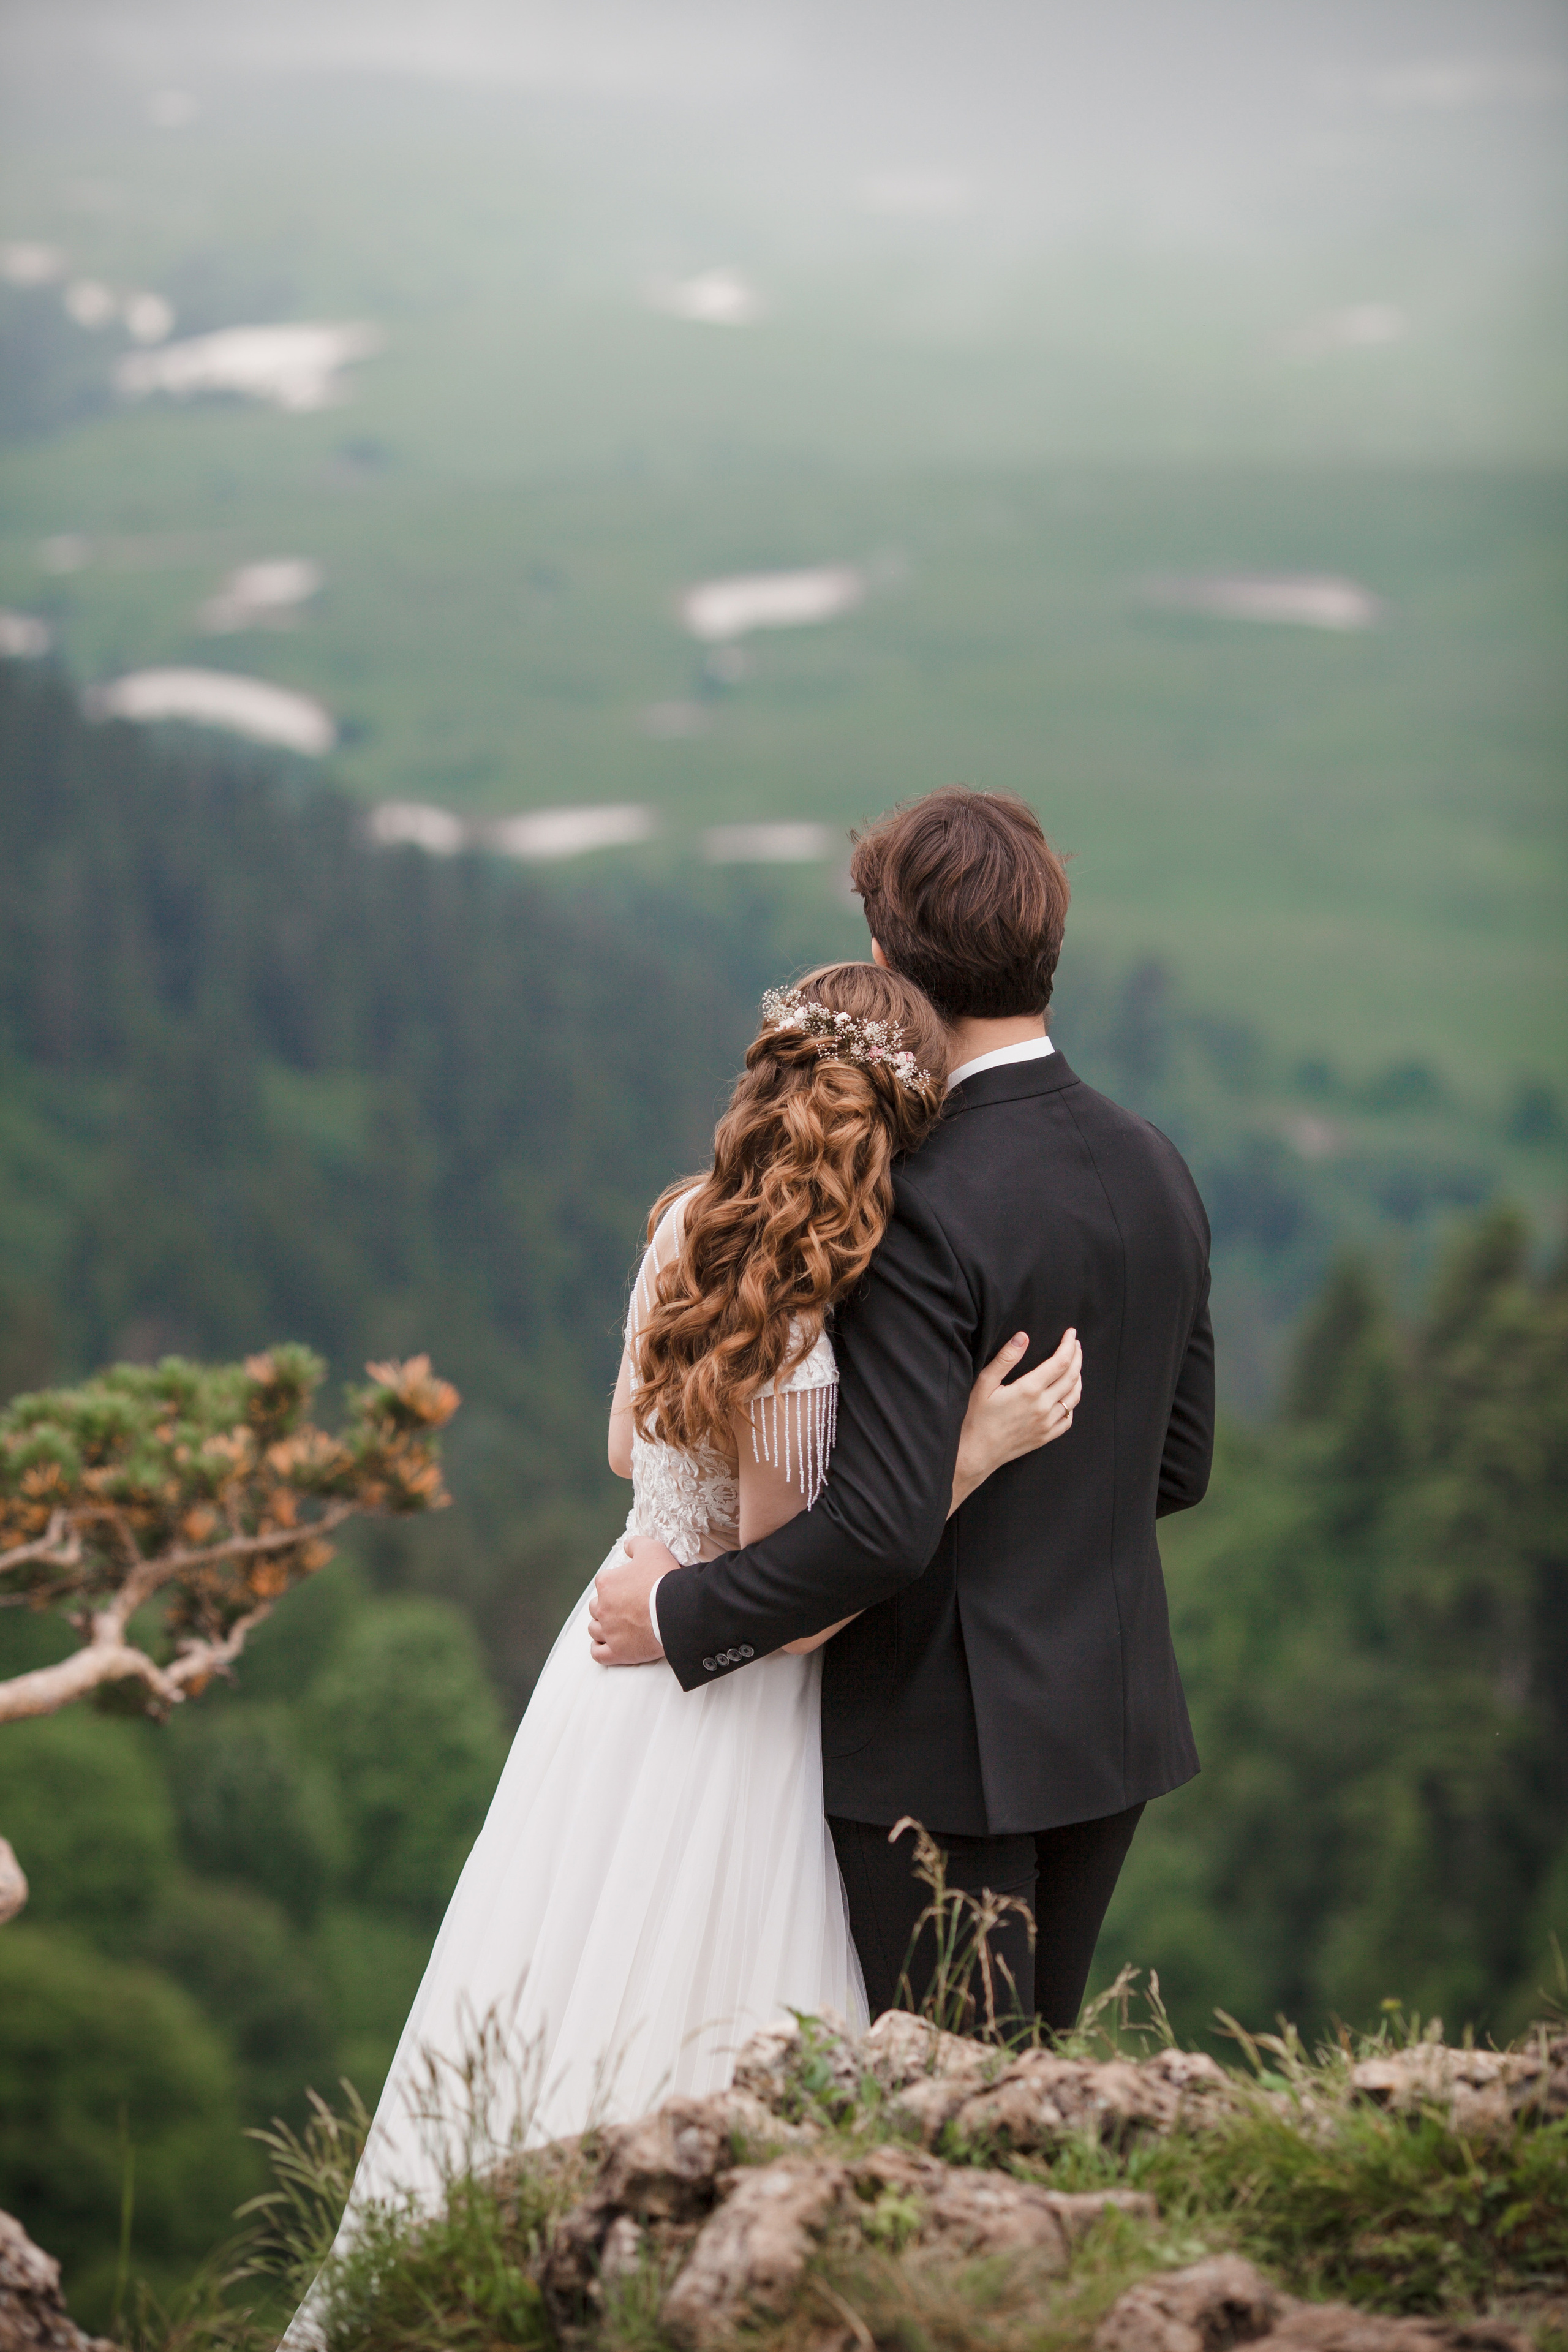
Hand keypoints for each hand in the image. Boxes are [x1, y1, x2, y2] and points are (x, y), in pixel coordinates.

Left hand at [588, 1533, 676, 1665]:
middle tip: (624, 1607)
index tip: (629, 1588)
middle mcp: (602, 1607)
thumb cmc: (664, 1579)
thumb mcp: (652, 1549)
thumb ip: (636, 1544)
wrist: (677, 1610)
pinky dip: (599, 1649)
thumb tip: (627, 1545)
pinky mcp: (617, 1652)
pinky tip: (606, 1646)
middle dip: (606, 1607)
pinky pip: (598, 1654)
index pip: (603, 1582)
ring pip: (594, 1630)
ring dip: (602, 1627)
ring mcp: (609, 1631)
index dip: (616, 1584)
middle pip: (595, 1607)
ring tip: (616, 1626)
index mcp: (607, 1583)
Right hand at [951, 1327, 1081, 1512]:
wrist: (975, 1453)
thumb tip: (1023, 1337)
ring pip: (1074, 1397)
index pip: (1060, 1362)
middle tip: (1075, 1344)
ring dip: (1078, 1378)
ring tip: (1075, 1366)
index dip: (1068, 1346)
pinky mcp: (1045, 1437)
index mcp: (1029, 1390)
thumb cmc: (976, 1417)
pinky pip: (1068, 1419)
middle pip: (1072, 1377)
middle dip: (1077, 1357)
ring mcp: (1047, 1424)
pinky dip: (1072, 1404)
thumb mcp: (985, 1383)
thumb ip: (1006, 1358)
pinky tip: (1067, 1397)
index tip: (1071, 1333)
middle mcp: (1043, 1407)